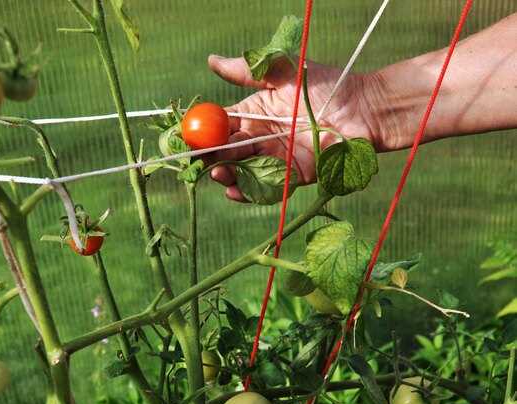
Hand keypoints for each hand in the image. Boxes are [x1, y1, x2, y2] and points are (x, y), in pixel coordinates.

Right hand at [206, 54, 379, 201]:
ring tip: (217, 172)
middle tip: (199, 158)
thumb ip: (249, 71)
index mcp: (255, 112)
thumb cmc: (328, 84)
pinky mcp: (293, 177)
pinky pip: (267, 187)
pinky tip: (234, 190)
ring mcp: (276, 159)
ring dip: (227, 174)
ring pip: (243, 170)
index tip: (188, 133)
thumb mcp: (285, 71)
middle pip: (228, 150)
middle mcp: (261, 137)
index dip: (204, 128)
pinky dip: (249, 192)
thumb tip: (211, 61)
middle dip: (211, 155)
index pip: (222, 123)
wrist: (366, 108)